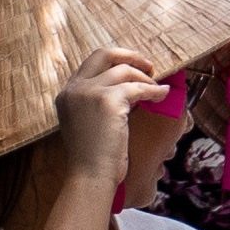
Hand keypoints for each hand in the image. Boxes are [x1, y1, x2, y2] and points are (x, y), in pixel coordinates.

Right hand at [51, 47, 171, 184]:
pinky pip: (138, 88)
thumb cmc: (93, 156)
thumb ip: (96, 102)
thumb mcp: (86, 122)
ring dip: (146, 78)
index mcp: (67, 93)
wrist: (91, 175)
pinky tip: (162, 95)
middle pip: (104, 54)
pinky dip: (153, 90)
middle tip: (149, 66)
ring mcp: (90, 92)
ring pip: (125, 71)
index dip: (116, 62)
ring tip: (157, 89)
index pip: (92, 63)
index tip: (134, 68)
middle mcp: (75, 88)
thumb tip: (128, 88)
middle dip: (130, 56)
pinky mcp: (108, 100)